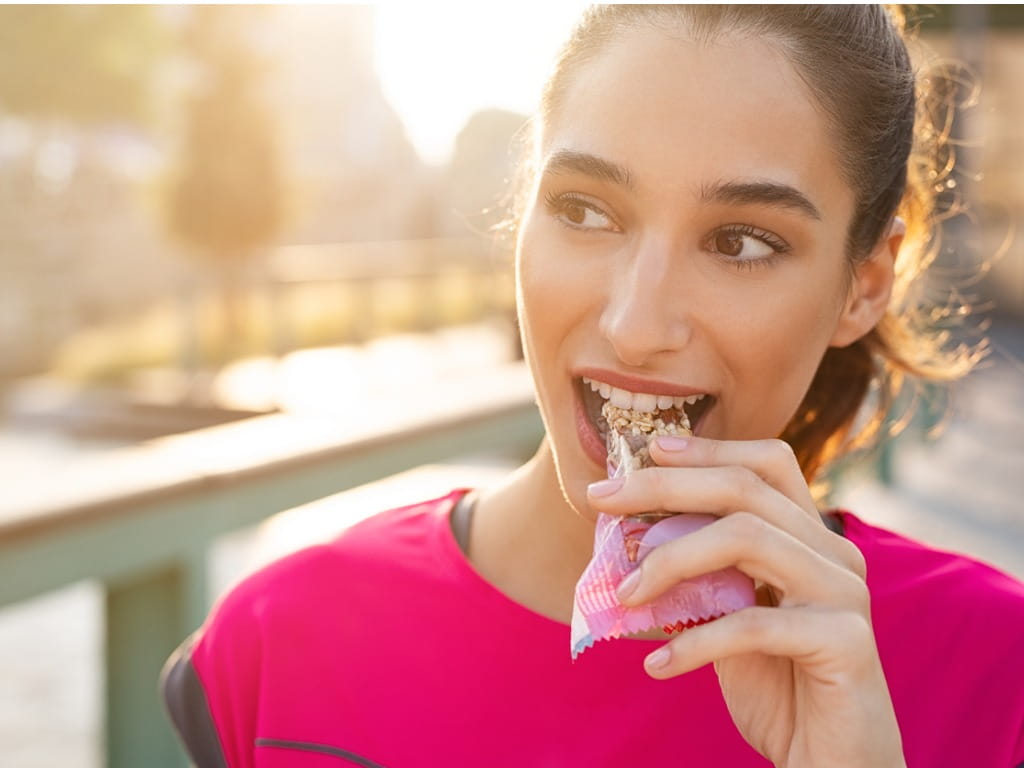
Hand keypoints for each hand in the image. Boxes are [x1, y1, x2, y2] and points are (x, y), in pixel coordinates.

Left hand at [587, 436, 905, 767]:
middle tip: (601, 499)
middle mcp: (835, 553)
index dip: (709, 448)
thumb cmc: (778, 686)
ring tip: (623, 595)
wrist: (832, 765)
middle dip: (665, 487)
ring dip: (670, 560)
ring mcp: (845, 594)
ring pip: (747, 538)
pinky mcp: (845, 643)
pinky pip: (753, 625)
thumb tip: (630, 535)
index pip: (767, 463)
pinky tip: (657, 666)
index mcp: (811, 538)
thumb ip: (700, 576)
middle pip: (745, 489)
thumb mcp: (728, 618)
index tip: (648, 449)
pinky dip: (694, 643)